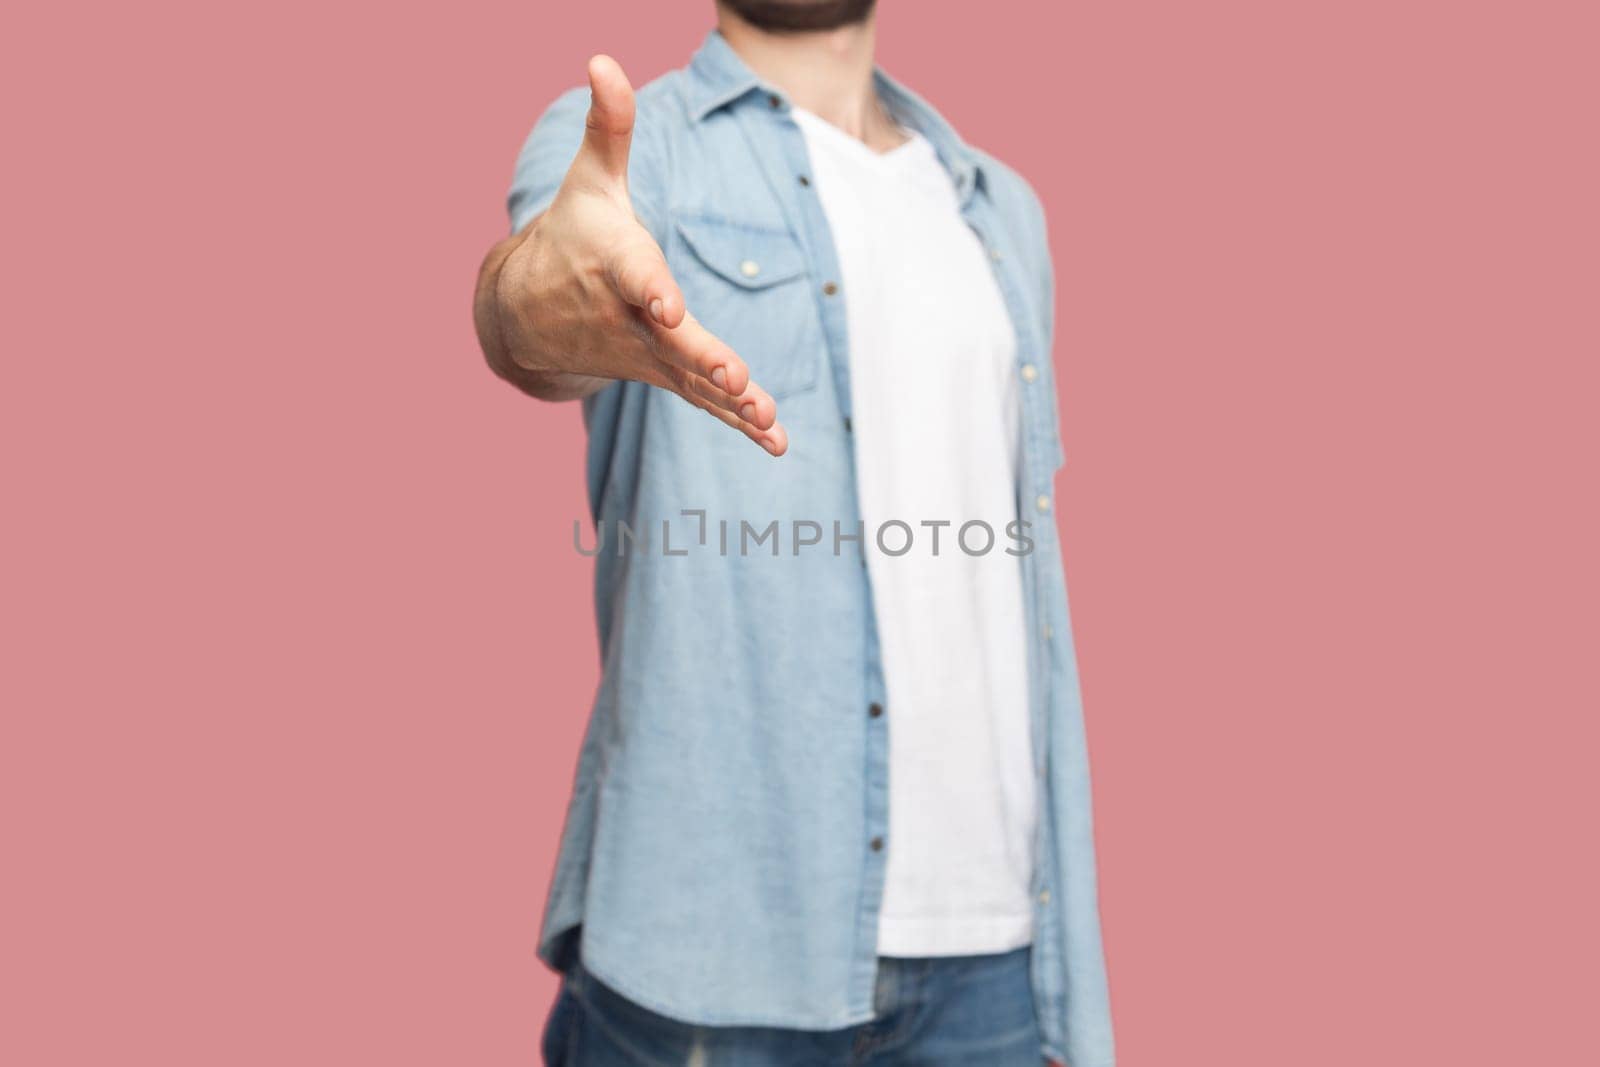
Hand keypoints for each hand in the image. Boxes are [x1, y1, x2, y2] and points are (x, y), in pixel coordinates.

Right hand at [475, 55, 787, 455]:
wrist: (529, 314)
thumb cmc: (573, 235)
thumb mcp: (589, 181)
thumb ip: (607, 126)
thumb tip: (603, 59)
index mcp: (614, 265)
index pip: (634, 276)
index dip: (651, 289)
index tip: (666, 304)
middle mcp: (629, 318)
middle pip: (671, 342)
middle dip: (703, 360)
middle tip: (734, 379)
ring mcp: (647, 354)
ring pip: (693, 382)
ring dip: (731, 405)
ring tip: (767, 422)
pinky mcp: (665, 375)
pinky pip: (703, 403)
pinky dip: (738, 423)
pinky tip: (776, 442)